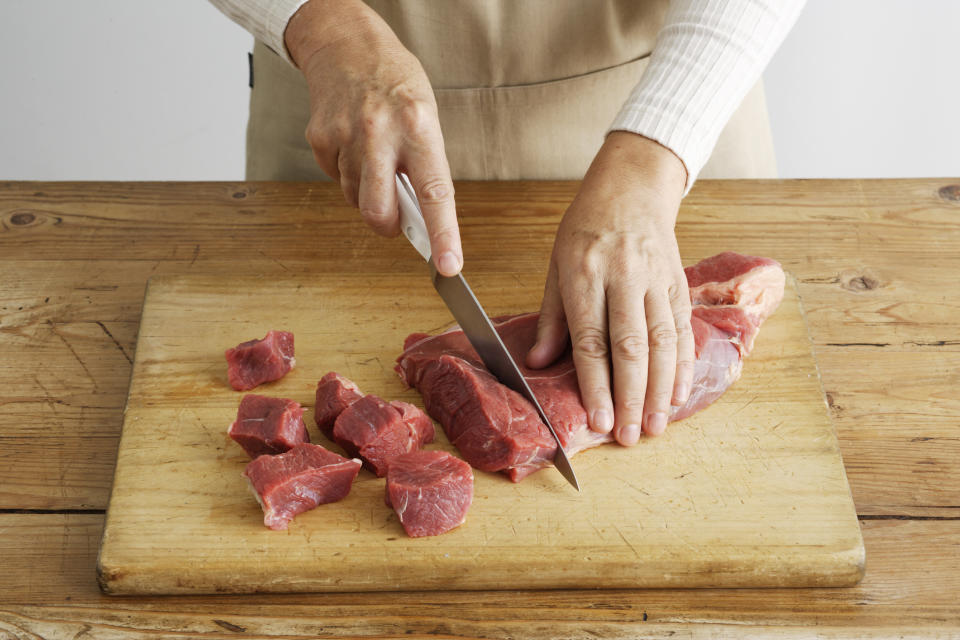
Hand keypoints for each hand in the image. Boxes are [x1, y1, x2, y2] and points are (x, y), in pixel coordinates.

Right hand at [284, 0, 461, 275]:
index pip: (435, 194)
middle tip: (396, 220)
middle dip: (387, 227)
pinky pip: (336, 179)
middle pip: (379, 212)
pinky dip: (347, 174)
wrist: (347, 46)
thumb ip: (424, 167)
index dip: (443, 236)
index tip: (449, 266)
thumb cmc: (396, 85)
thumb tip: (421, 218)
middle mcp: (381, 134)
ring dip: (367, 193)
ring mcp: (346, 137)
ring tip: (375, 158)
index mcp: (419, 127)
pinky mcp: (320, 139)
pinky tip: (354, 146)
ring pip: (355, 199)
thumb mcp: (426, 119)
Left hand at [526, 132, 693, 445]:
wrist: (632, 186)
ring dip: (660, 389)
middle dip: (630, 397)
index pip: (591, 340)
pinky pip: (682, 329)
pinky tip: (678, 393)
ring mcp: (655, 279)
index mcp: (585, 274)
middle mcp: (623, 277)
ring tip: (656, 425)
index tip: (598, 421)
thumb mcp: (556, 264)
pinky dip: (682, 364)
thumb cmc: (586, 228)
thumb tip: (537, 363)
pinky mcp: (677, 281)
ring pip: (662, 342)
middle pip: (631, 347)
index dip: (596, 385)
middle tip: (630, 437)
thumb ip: (552, 318)